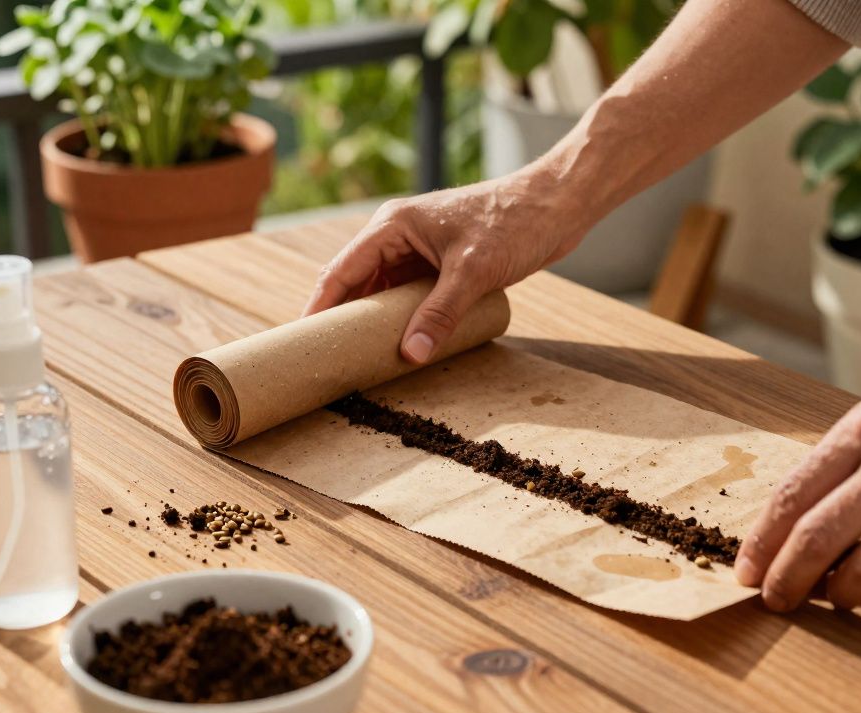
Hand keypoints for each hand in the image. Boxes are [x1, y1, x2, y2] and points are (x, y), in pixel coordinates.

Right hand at [302, 172, 588, 362]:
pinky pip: (408, 295)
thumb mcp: (474, 271)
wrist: (556, 205)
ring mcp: (419, 249)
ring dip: (374, 321)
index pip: (342, 270)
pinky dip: (401, 317)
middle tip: (327, 358)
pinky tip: (399, 343)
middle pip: (356, 283)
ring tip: (358, 358)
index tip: (304, 340)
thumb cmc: (514, 224)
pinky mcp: (440, 263)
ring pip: (383, 292)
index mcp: (392, 225)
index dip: (320, 306)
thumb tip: (411, 353)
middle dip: (343, 318)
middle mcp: (398, 235)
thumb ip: (440, 313)